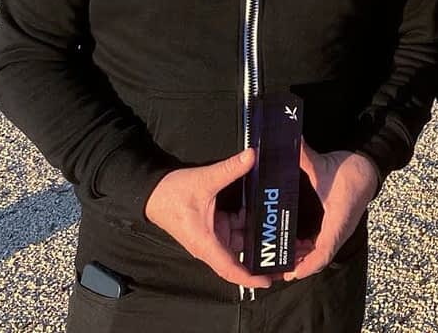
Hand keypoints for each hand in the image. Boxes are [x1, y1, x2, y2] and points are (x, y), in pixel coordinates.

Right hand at [145, 148, 273, 287]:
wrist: (151, 192)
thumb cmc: (172, 194)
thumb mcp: (204, 180)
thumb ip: (230, 169)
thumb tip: (252, 155)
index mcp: (206, 243)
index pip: (230, 269)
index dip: (249, 277)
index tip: (268, 281)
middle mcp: (210, 244)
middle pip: (239, 258)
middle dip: (261, 257)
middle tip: (286, 255)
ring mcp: (212, 235)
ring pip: (239, 240)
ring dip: (257, 237)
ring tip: (282, 235)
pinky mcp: (212, 226)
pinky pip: (234, 228)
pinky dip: (247, 222)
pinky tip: (265, 214)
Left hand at [285, 142, 379, 280]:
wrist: (370, 166)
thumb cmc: (352, 171)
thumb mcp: (325, 164)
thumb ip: (304, 157)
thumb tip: (289, 145)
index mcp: (337, 221)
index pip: (324, 253)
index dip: (307, 266)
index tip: (289, 271)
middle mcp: (339, 230)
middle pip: (318, 258)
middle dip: (298, 263)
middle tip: (275, 263)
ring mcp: (338, 228)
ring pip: (319, 252)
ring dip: (301, 255)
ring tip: (281, 253)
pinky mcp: (336, 223)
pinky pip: (321, 242)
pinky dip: (307, 246)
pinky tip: (292, 240)